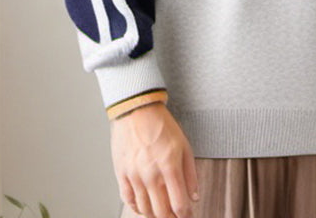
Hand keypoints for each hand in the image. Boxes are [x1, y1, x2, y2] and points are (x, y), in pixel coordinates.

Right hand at [110, 102, 198, 217]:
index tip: (188, 215)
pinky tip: (144, 207)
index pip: (179, 204)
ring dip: (155, 215)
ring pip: (145, 209)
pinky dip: (137, 208)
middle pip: (162, 212)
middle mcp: (151, 174)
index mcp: (169, 166)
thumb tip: (194, 196)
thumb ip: (191, 173)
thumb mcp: (184, 145)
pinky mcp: (122, 173)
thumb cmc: (161, 124)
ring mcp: (135, 175)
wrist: (137, 110)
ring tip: (162, 212)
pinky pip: (128, 200)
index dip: (185, 215)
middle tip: (175, 216)